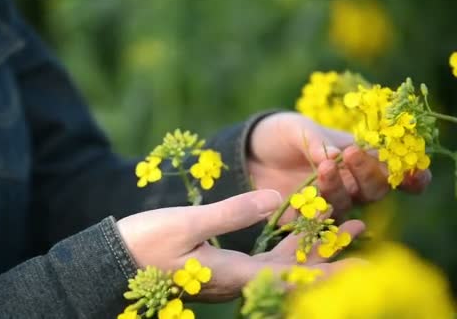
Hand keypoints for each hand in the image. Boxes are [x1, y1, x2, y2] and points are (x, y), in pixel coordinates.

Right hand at [117, 190, 364, 300]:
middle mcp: (238, 280)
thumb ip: (233, 213)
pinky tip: (293, 227)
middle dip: (329, 253)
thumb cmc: (147, 244)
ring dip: (309, 246)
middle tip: (360, 230)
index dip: (330, 271)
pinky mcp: (221, 266)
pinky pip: (262, 257)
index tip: (362, 264)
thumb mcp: (188, 225)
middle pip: (294, 271)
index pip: (292, 277)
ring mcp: (230, 275)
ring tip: (337, 226)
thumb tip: (277, 200)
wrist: (117, 262)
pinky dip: (284, 243)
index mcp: (234, 275)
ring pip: (280, 263)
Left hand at [248, 112, 430, 220]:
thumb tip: (334, 155)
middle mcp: (349, 184)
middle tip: (350, 154)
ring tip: (322, 167)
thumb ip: (315, 140)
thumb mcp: (297, 128)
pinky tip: (303, 203)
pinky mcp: (304, 217)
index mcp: (357, 157)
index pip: (392, 172)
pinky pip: (313, 221)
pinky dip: (312, 213)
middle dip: (366, 173)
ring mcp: (328, 202)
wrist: (250, 151)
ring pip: (346, 204)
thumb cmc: (283, 134)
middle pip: (372, 190)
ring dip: (338, 187)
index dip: (408, 177)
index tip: (413, 173)